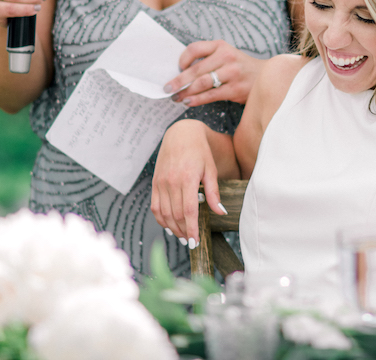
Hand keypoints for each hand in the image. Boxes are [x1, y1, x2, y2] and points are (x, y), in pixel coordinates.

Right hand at [151, 120, 226, 245]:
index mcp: (187, 179)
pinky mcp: (155, 183)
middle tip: (192, 242)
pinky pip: (155, 207)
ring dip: (172, 229)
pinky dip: (161, 219)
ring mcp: (160, 183)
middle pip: (175, 216)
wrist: (180, 134)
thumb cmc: (200, 151)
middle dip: (184, 232)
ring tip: (183, 237)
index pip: (188, 211)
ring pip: (164, 214)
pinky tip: (170, 226)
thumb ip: (214, 192)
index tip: (195, 242)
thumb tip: (220, 212)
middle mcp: (171, 182)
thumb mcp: (211, 169)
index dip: (192, 229)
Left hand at [165, 40, 263, 105]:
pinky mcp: (235, 89)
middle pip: (196, 69)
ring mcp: (232, 73)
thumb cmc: (239, 67)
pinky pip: (211, 95)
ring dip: (186, 92)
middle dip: (178, 81)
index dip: (182, 59)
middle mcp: (226, 57)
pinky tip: (189, 102)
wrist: (265, 76)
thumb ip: (208, 59)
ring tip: (177, 97)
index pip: (195, 49)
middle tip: (167, 88)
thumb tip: (181, 73)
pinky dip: (197, 99)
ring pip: (202, 83)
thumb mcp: (226, 55)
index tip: (177, 69)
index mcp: (221, 46)